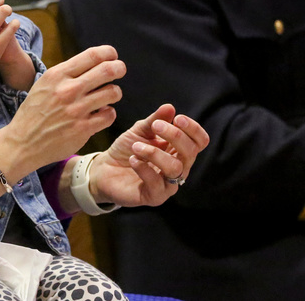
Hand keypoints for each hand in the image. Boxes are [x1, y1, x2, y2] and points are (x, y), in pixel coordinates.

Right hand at [0, 45, 124, 179]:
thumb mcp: (44, 85)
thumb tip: (93, 63)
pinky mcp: (83, 129)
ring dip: (114, 92)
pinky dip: (108, 113)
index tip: (112, 56)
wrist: (22, 142)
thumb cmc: (34, 112)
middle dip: (119, 67)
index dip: (108, 53)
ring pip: (113, 92)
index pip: (92, 55)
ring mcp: (77, 110)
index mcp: (57, 75)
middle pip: (107, 70)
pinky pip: (109, 115)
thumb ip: (66, 74)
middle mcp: (68, 90)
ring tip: (107, 95)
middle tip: (120, 69)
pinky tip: (100, 114)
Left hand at [90, 103, 209, 207]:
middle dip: (175, 136)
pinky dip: (144, 168)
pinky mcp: (154, 197)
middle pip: (190, 153)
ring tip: (136, 146)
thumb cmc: (127, 149)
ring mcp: (168, 185)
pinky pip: (157, 184)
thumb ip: (155, 120)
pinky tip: (133, 160)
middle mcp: (178, 168)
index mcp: (178, 151)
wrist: (105, 169)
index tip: (177, 118)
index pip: (199, 141)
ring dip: (155, 153)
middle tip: (155, 126)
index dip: (193, 129)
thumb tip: (170, 107)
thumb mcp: (139, 130)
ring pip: (175, 168)